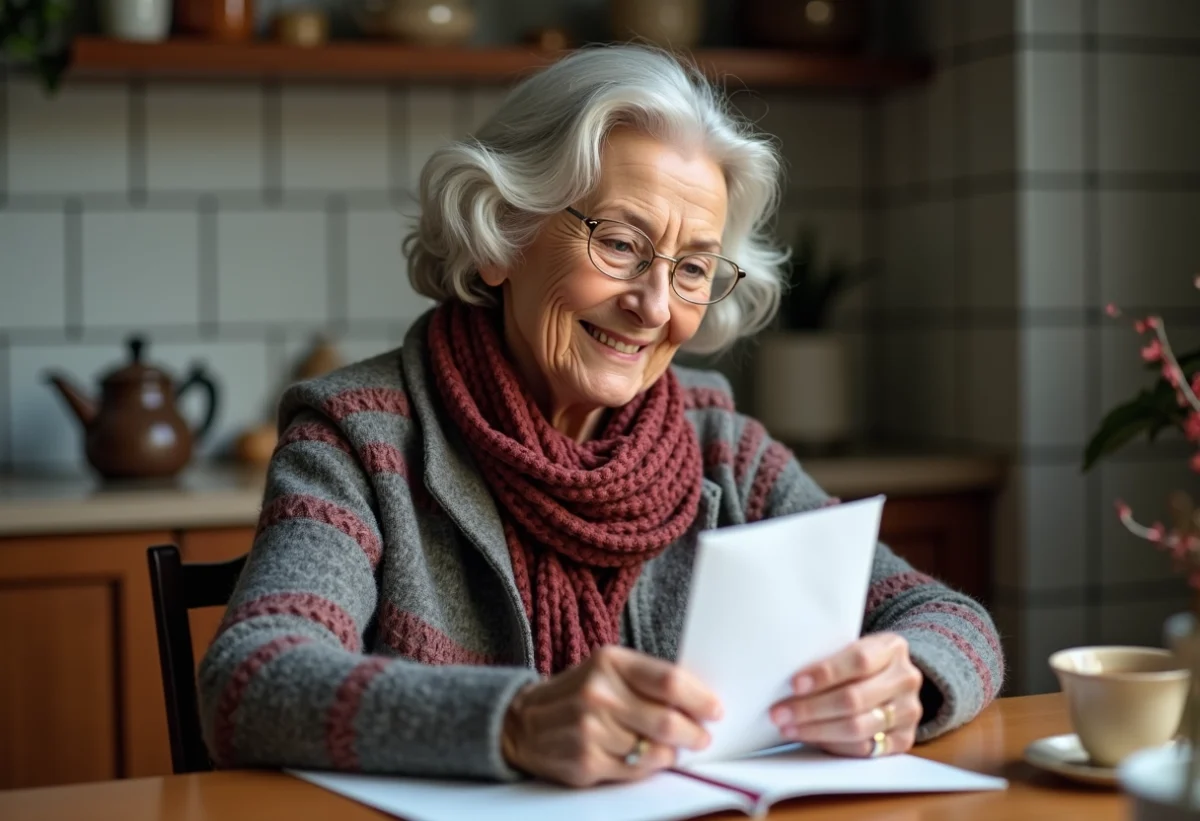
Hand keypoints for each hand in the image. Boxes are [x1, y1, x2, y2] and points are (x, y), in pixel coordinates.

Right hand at [501, 645, 722, 786]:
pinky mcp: (586, 762)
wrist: (522, 723)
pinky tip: (645, 758)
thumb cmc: (577, 694)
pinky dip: (650, 767)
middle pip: (667, 720)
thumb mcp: (606, 669)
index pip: (669, 681)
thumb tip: (698, 700)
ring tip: (671, 748)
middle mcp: (599, 694)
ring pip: (656, 751)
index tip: (715, 710)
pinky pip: (637, 771)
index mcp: (609, 662)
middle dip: (694, 733)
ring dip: (671, 753)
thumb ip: (647, 679)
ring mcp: (591, 730)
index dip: (700, 699)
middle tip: (702, 736)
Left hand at [769, 633, 922, 757]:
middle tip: (779, 713)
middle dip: (810, 708)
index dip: (825, 673)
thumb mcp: (850, 646)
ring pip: (857, 727)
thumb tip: (784, 679)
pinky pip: (865, 749)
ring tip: (788, 728)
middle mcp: (906, 679)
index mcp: (892, 647)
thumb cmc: (858, 661)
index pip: (859, 660)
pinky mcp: (905, 739)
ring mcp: (909, 711)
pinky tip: (812, 739)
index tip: (794, 684)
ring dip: (816, 730)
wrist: (892, 680)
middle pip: (854, 699)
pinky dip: (834, 746)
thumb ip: (828, 657)